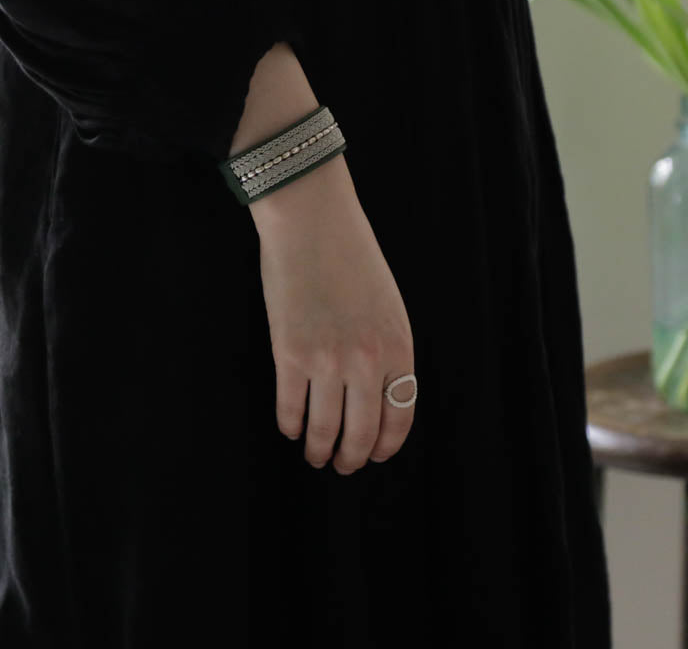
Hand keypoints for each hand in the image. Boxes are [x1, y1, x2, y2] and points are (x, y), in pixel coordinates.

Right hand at [252, 156, 415, 474]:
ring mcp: (326, 360)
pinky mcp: (289, 353)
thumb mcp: (388, 304)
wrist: (312, 221)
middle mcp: (367, 360)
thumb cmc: (350, 256)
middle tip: (342, 465)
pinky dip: (290, 424)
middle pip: (362, 432)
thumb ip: (387, 350)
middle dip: (351, 457)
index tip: (374, 455)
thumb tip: (375, 396)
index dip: (385, 445)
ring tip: (314, 454)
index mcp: (398, 346)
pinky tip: (290, 427)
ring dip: (319, 449)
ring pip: (324, 428)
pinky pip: (290, 407)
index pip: (399, 417)